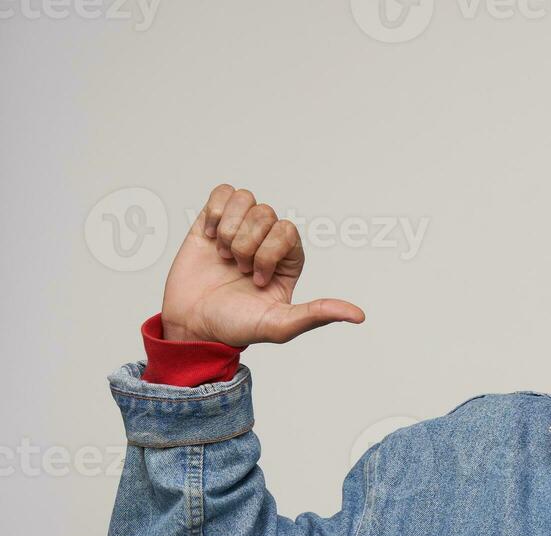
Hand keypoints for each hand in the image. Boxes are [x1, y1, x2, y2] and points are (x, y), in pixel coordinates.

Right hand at [160, 184, 364, 344]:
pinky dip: (214, 214)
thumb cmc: (235, 326)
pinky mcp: (213, 222)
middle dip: (246, 245)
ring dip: (229, 230)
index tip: (256, 279)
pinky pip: (223, 193)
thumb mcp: (280, 325)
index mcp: (288, 259)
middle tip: (237, 270)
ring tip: (223, 256)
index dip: (267, 252)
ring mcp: (240, 229)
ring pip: (246, 199)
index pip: (286, 230)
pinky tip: (210, 238)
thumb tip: (358, 315)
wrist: (192, 324)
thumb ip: (317, 314)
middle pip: (265, 213)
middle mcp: (267, 240)